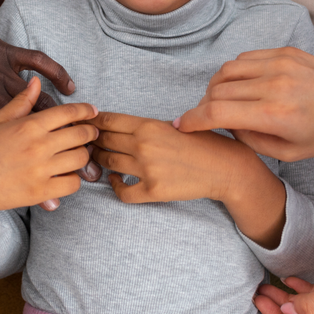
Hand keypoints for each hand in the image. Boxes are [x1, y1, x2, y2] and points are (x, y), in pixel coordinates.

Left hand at [0, 0, 77, 177]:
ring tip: (91, 135)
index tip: (52, 200)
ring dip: (70, 120)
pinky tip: (70, 86)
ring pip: (42, 102)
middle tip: (90, 168)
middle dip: (67, 154)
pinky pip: (38, 63)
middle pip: (36, 134)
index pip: (3, 159)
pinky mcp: (3, 52)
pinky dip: (57, 73)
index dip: (31, 180)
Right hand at [0, 77, 97, 220]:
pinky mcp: (40, 193)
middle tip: (90, 133)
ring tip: (76, 154)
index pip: (68, 113)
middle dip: (89, 132)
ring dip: (82, 155)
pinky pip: (72, 184)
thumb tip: (36, 82)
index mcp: (28, 125)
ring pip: (80, 160)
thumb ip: (20, 102)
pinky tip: (65, 175)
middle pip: (80, 136)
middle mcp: (38, 147)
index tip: (92, 111)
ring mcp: (40, 171)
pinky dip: (74, 180)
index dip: (84, 110)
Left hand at [89, 111, 285, 245]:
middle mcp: (144, 146)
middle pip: (104, 142)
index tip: (88, 126)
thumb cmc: (202, 143)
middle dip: (94, 142)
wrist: (224, 167)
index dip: (93, 123)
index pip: (108, 121)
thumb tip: (117, 126)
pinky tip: (116, 180)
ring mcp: (147, 170)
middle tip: (89, 144)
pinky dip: (114, 186)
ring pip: (108, 164)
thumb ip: (146, 126)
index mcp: (149, 126)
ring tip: (100, 160)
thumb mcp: (174, 124)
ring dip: (100, 162)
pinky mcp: (153, 191)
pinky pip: (121, 192)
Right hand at [175, 43, 313, 161]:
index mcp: (275, 115)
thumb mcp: (290, 153)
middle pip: (216, 91)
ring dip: (217, 88)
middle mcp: (272, 86)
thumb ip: (251, 141)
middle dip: (204, 106)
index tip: (182, 126)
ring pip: (225, 71)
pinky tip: (244, 87)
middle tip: (209, 118)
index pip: (216, 113)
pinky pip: (243, 60)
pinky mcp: (282, 52)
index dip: (193, 120)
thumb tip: (225, 126)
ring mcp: (277, 64)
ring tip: (226, 102)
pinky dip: (235, 74)